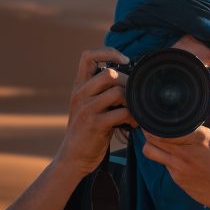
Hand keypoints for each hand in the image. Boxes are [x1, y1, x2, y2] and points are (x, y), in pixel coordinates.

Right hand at [54, 48, 137, 177]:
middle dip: (128, 83)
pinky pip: (121, 113)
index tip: (124, 60)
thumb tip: (126, 80)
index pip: (88, 56)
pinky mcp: (95, 124)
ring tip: (135, 112)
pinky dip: (133, 117)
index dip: (108, 52)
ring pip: (118, 92)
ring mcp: (86, 109)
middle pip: (109, 74)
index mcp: (79, 87)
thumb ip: (100, 92)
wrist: (73, 158)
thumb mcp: (88, 107)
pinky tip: (133, 124)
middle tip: (135, 96)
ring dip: (132, 102)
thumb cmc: (87, 133)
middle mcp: (80, 94)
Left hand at [141, 87, 209, 209]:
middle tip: (152, 122)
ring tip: (157, 138)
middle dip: (149, 128)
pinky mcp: (178, 180)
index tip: (157, 113)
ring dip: (150, 143)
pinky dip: (163, 158)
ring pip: (150, 151)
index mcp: (200, 139)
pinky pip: (163, 165)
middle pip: (152, 136)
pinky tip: (172, 154)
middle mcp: (186, 153)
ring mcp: (179, 168)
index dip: (157, 118)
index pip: (165, 125)